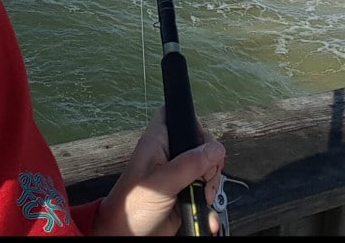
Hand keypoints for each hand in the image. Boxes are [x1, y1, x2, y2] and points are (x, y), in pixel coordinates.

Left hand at [90, 107, 225, 235]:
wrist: (129, 236)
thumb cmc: (132, 205)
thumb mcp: (162, 182)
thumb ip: (189, 164)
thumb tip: (215, 149)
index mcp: (157, 142)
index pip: (176, 114)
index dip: (191, 121)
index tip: (202, 142)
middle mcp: (169, 154)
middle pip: (201, 144)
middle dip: (210, 162)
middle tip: (204, 179)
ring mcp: (178, 175)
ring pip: (207, 169)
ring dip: (212, 185)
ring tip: (203, 198)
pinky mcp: (185, 194)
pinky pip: (206, 192)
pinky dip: (209, 205)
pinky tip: (205, 215)